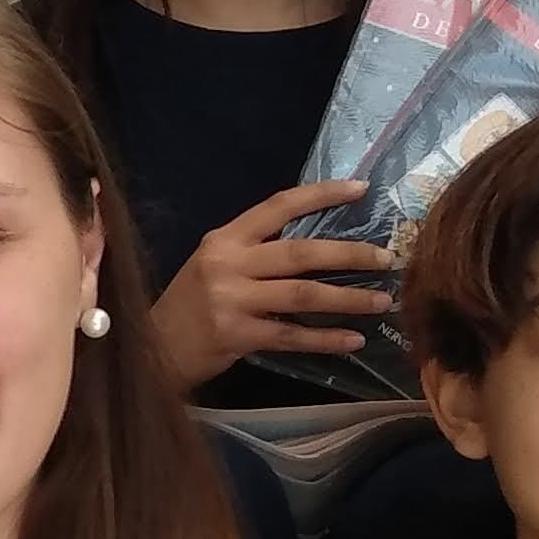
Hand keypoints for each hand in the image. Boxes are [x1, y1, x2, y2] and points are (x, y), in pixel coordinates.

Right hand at [148, 181, 401, 388]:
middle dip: (349, 255)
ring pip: (302, 295)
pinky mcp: (236, 335)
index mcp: (225, 238)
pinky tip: (353, 340)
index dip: (321, 195)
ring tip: (381, 301)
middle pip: (300, 253)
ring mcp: (231, 300)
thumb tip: (318, 245)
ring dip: (347, 299)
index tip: (361, 189)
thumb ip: (255, 252)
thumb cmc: (190, 305)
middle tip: (386, 258)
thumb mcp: (214, 265)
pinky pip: (292, 336)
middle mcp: (228, 263)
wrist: (152, 349)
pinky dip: (326, 339)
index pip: (279, 206)